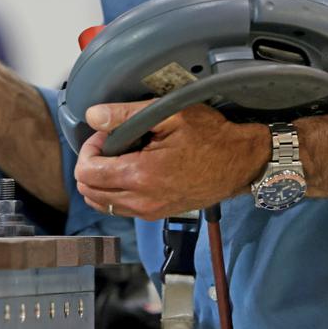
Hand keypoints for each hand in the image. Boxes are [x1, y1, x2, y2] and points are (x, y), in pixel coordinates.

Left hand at [74, 101, 270, 219]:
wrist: (239, 162)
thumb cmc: (210, 136)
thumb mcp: (169, 114)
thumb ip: (125, 114)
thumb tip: (92, 115)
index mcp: (141, 175)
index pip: (87, 172)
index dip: (89, 148)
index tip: (106, 134)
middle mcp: (141, 201)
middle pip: (89, 191)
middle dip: (92, 164)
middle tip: (112, 143)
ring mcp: (149, 211)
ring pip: (101, 203)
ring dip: (101, 179)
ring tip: (122, 156)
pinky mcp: (157, 214)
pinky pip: (120, 208)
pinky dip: (114, 190)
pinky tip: (132, 169)